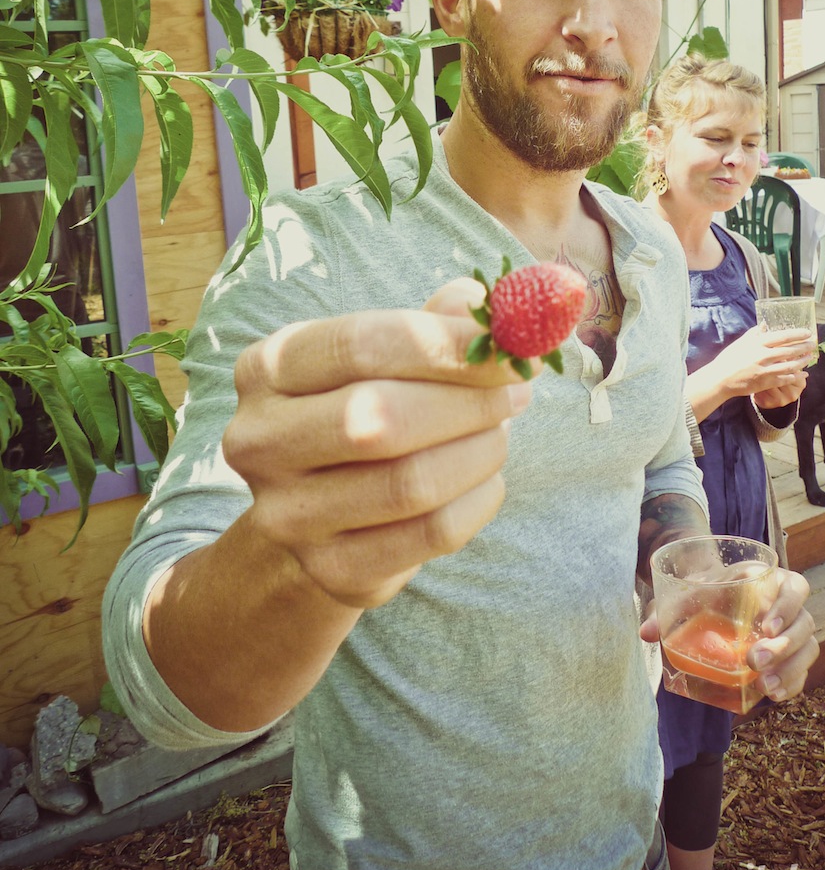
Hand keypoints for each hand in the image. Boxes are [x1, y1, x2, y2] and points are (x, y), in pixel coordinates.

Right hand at [221, 278, 537, 610]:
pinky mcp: (332, 568)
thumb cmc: (359, 408)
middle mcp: (260, 439)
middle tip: (520, 387)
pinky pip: (431, 533)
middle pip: (379, 417)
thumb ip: (431, 323)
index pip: (360, 344)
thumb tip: (487, 302)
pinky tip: (486, 478)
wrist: (314, 517)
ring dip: (480, 450)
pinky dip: (478, 500)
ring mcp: (288, 512)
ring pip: (411, 482)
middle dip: (469, 400)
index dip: (444, 342)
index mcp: (266, 366)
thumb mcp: (380, 357)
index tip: (510, 342)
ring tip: (502, 431)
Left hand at [639, 567, 817, 702]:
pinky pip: (803, 671)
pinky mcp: (791, 656)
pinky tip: (775, 696)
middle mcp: (787, 605)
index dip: (787, 606)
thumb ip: (666, 611)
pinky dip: (792, 684)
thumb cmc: (702, 595)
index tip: (766, 626)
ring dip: (791, 669)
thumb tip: (646, 633)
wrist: (710, 605)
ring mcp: (793, 632)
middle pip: (804, 623)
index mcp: (767, 580)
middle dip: (784, 645)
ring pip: (808, 648)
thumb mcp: (685, 596)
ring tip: (766, 687)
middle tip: (754, 662)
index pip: (794, 587)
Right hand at [697, 324, 816, 405]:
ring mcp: (765, 370)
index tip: (808, 332)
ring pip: (790, 365)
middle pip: (790, 350)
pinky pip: (785, 379)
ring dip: (803, 361)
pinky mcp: (765, 383)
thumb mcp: (741, 342)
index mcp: (757, 343)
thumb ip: (755, 333)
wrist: (720, 378)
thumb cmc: (729, 358)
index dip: (798, 334)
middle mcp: (763, 356)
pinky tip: (803, 374)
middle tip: (813, 344)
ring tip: (810, 357)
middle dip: (804, 347)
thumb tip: (764, 324)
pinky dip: (796, 376)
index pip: (782, 336)